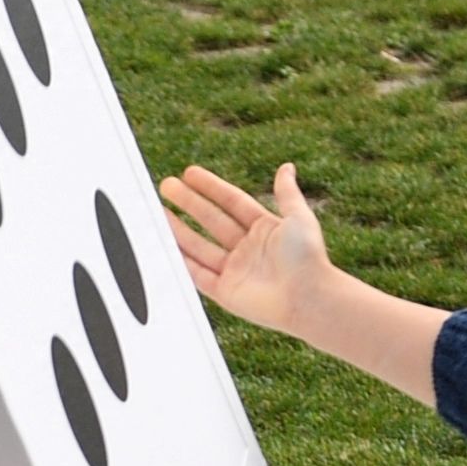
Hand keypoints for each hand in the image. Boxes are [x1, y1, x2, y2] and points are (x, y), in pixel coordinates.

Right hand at [159, 162, 452, 397]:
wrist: (309, 298)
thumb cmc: (308, 258)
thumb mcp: (298, 217)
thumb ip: (287, 193)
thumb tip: (286, 167)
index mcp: (265, 229)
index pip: (231, 202)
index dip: (210, 187)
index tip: (189, 173)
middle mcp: (247, 249)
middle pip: (211, 221)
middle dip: (188, 203)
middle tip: (166, 185)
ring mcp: (235, 271)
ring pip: (200, 246)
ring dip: (179, 229)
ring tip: (158, 212)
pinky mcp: (226, 293)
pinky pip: (198, 274)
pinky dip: (182, 261)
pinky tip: (166, 246)